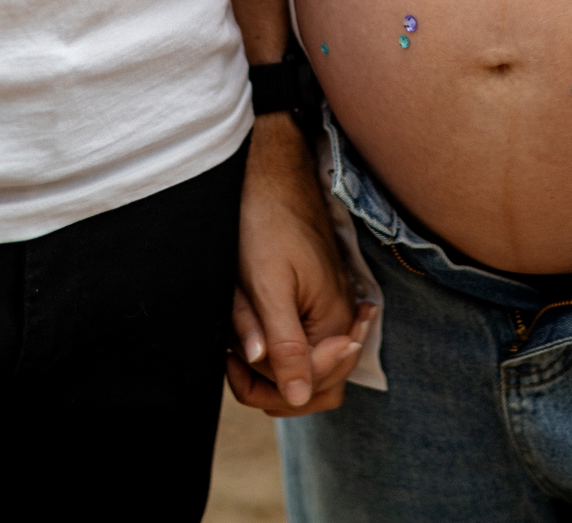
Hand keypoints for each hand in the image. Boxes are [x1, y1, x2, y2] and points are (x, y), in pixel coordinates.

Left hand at [229, 112, 374, 416]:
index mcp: (335, 320)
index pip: (313, 387)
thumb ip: (285, 345)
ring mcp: (326, 310)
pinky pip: (295, 339)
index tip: (237, 358)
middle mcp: (339, 320)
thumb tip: (296, 397)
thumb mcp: (268, 288)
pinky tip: (245, 322)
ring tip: (236, 335)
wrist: (268, 172)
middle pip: (314, 384)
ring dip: (265, 360)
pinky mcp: (311, 300)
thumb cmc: (267, 222)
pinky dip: (266, 339)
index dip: (272, 386)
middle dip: (269, 380)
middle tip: (232, 354)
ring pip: (301, 364)